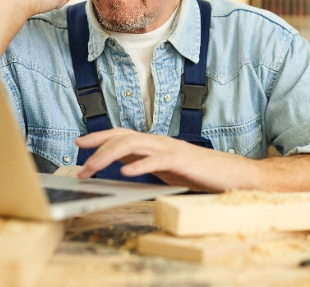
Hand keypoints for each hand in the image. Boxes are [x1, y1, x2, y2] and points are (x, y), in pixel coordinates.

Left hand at [75, 128, 248, 191]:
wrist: (231, 174)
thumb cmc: (200, 172)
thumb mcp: (166, 168)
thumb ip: (147, 163)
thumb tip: (124, 165)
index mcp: (156, 143)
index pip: (122, 134)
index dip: (100, 136)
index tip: (79, 142)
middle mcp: (160, 141)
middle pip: (122, 137)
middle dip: (97, 149)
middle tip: (80, 166)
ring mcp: (170, 149)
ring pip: (133, 145)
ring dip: (109, 156)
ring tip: (93, 169)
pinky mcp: (181, 161)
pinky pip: (157, 160)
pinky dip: (139, 164)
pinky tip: (126, 173)